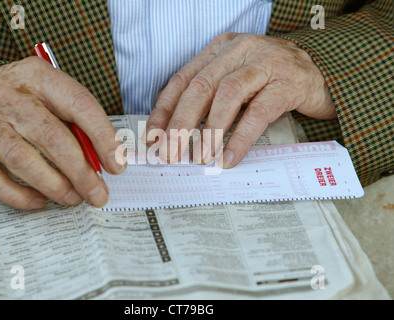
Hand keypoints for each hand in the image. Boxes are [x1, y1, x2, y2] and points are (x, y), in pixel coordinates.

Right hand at [0, 57, 126, 209]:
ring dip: (54, 186)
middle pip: (52, 137)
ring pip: (23, 159)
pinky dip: (19, 195)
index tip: (117, 165)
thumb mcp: (48, 94)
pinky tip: (39, 201)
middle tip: (98, 194)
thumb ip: (74, 120)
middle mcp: (7, 94)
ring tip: (73, 199)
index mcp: (37, 75)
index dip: (103, 137)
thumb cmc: (19, 97)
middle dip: (81, 172)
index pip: (80, 105)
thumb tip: (104, 159)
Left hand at [145, 33, 335, 165]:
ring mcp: (265, 63)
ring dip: (209, 131)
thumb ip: (210, 100)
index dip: (164, 110)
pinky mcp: (287, 83)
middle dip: (180, 124)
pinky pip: (258, 113)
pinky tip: (229, 157)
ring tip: (199, 157)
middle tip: (170, 153)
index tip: (152, 137)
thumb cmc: (270, 81)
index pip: (182, 79)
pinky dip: (240, 138)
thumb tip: (178, 134)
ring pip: (227, 95)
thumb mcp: (236, 83)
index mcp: (220, 50)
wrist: (322, 73)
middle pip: (200, 87)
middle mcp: (239, 50)